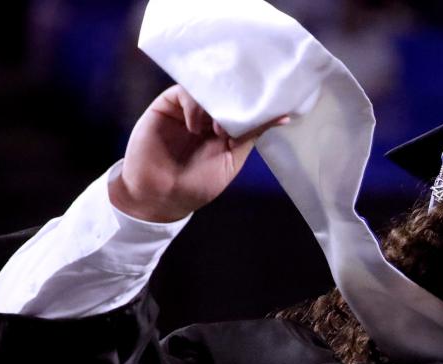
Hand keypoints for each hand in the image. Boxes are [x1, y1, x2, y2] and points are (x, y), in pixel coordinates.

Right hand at [110, 85, 288, 221]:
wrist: (159, 194)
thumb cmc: (197, 184)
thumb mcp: (231, 161)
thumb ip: (249, 136)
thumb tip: (283, 117)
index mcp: (227, 129)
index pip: (244, 106)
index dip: (255, 104)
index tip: (270, 103)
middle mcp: (208, 116)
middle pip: (226, 93)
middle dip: (236, 102)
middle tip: (236, 122)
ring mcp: (188, 110)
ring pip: (207, 90)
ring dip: (216, 106)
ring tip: (217, 131)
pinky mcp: (167, 106)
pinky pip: (184, 92)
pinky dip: (194, 106)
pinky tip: (195, 128)